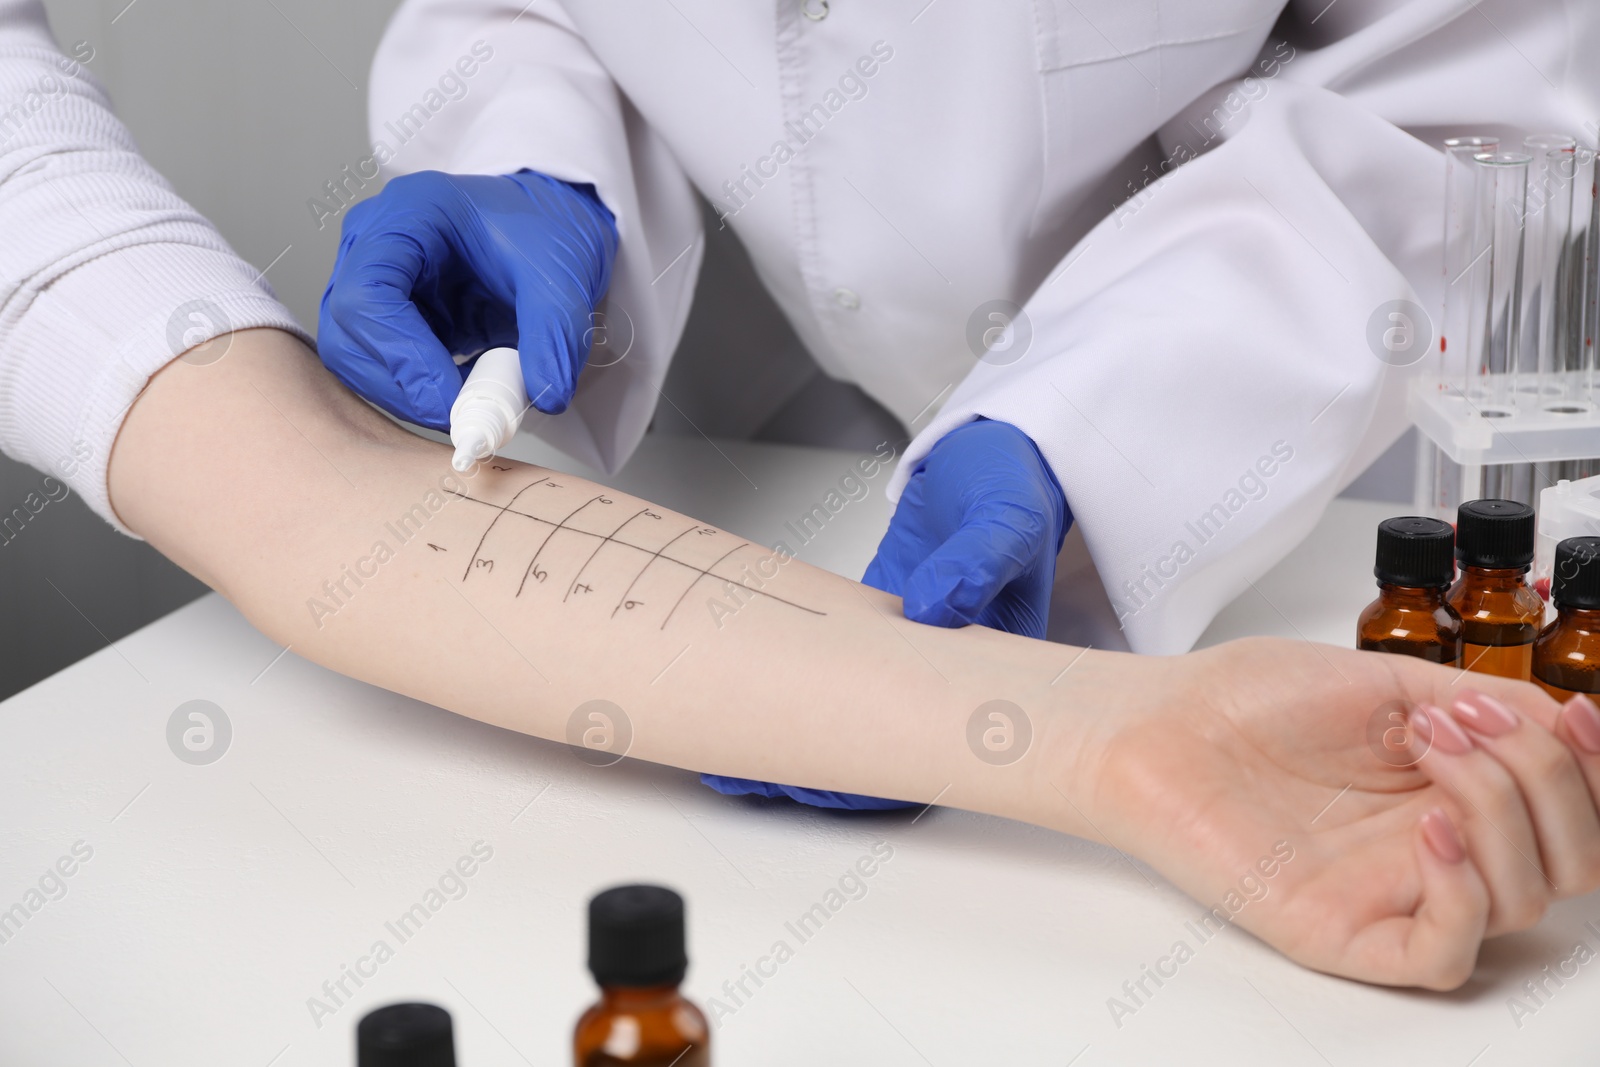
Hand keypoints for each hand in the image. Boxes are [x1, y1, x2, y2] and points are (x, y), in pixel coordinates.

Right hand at [317, 169, 617, 431]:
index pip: (368, 291)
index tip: (449, 398)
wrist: (552, 225)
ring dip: (405, 395)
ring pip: (353, 355)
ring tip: (469, 402)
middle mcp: (374, 243)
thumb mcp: (562, 276)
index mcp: (408, 214)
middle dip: (401, 385)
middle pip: (347, 330)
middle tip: (459, 416)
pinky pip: (377, 366)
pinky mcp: (386, 315)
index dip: (402, 354)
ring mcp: (373, 279)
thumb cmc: (546, 229)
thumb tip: (545, 396)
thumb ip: (555, 334)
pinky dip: (414, 392)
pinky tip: (459, 393)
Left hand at [702, 420, 1069, 809]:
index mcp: (995, 666)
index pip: (935, 745)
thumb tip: (934, 604)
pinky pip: (836, 663)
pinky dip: (797, 682)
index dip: (879, 777)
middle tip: (750, 774)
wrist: (992, 456)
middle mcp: (947, 669)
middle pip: (883, 742)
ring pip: (852, 711)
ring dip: (800, 734)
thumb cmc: (1012, 489)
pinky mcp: (876, 620)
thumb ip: (974, 561)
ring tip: (732, 756)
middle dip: (820, 769)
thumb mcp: (1006, 520)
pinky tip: (751, 693)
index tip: (822, 782)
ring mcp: (906, 647)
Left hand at [1092, 638, 1599, 987]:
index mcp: (1453, 793)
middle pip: (1567, 861)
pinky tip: (1430, 827)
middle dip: (1547, 779)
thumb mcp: (1391, 681)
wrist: (1159, 722)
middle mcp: (1433, 849)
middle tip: (1463, 723)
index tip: (1584, 714)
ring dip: (1500, 808)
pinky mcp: (1343, 934)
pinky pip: (1442, 952)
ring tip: (1426, 744)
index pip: (1572, 815)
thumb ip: (1488, 706)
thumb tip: (1571, 720)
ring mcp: (1390, 894)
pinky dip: (1463, 892)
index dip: (1595, 772)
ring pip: (1520, 900)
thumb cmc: (1246, 702)